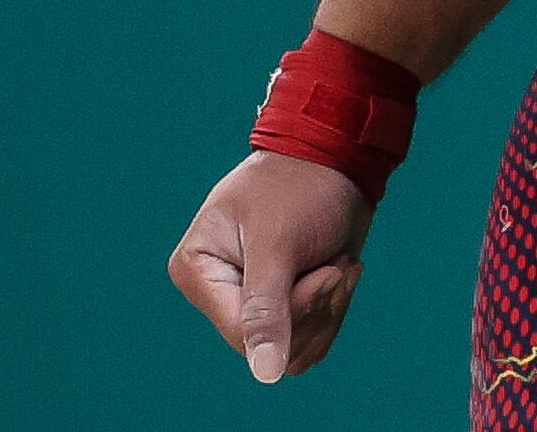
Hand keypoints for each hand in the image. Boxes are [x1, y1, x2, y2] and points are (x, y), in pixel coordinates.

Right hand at [168, 150, 374, 382]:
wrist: (338, 163)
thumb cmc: (298, 188)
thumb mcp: (279, 244)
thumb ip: (266, 309)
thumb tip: (264, 373)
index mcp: (197, 269)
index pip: (240, 331)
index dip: (292, 312)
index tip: (326, 273)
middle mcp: (218, 292)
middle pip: (270, 346)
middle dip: (314, 307)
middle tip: (336, 266)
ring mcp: (250, 303)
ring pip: (294, 352)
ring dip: (330, 310)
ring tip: (338, 265)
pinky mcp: (282, 309)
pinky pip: (311, 344)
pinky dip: (335, 311)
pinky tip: (339, 272)